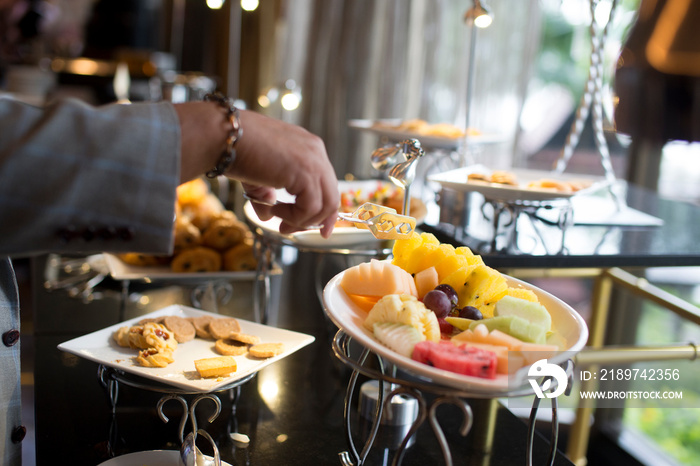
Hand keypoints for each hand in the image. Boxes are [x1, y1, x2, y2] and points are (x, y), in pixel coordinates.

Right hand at [229, 110, 338, 237]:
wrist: (225, 137)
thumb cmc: (236, 150)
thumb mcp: (257, 175)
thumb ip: (267, 194)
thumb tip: (267, 214)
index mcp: (308, 148)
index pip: (327, 184)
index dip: (324, 210)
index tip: (317, 228)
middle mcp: (316, 151)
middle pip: (332, 196)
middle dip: (315, 220)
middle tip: (289, 229)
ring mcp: (314, 160)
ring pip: (325, 205)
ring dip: (301, 220)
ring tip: (278, 220)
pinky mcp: (306, 172)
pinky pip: (311, 207)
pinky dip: (295, 217)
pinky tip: (275, 211)